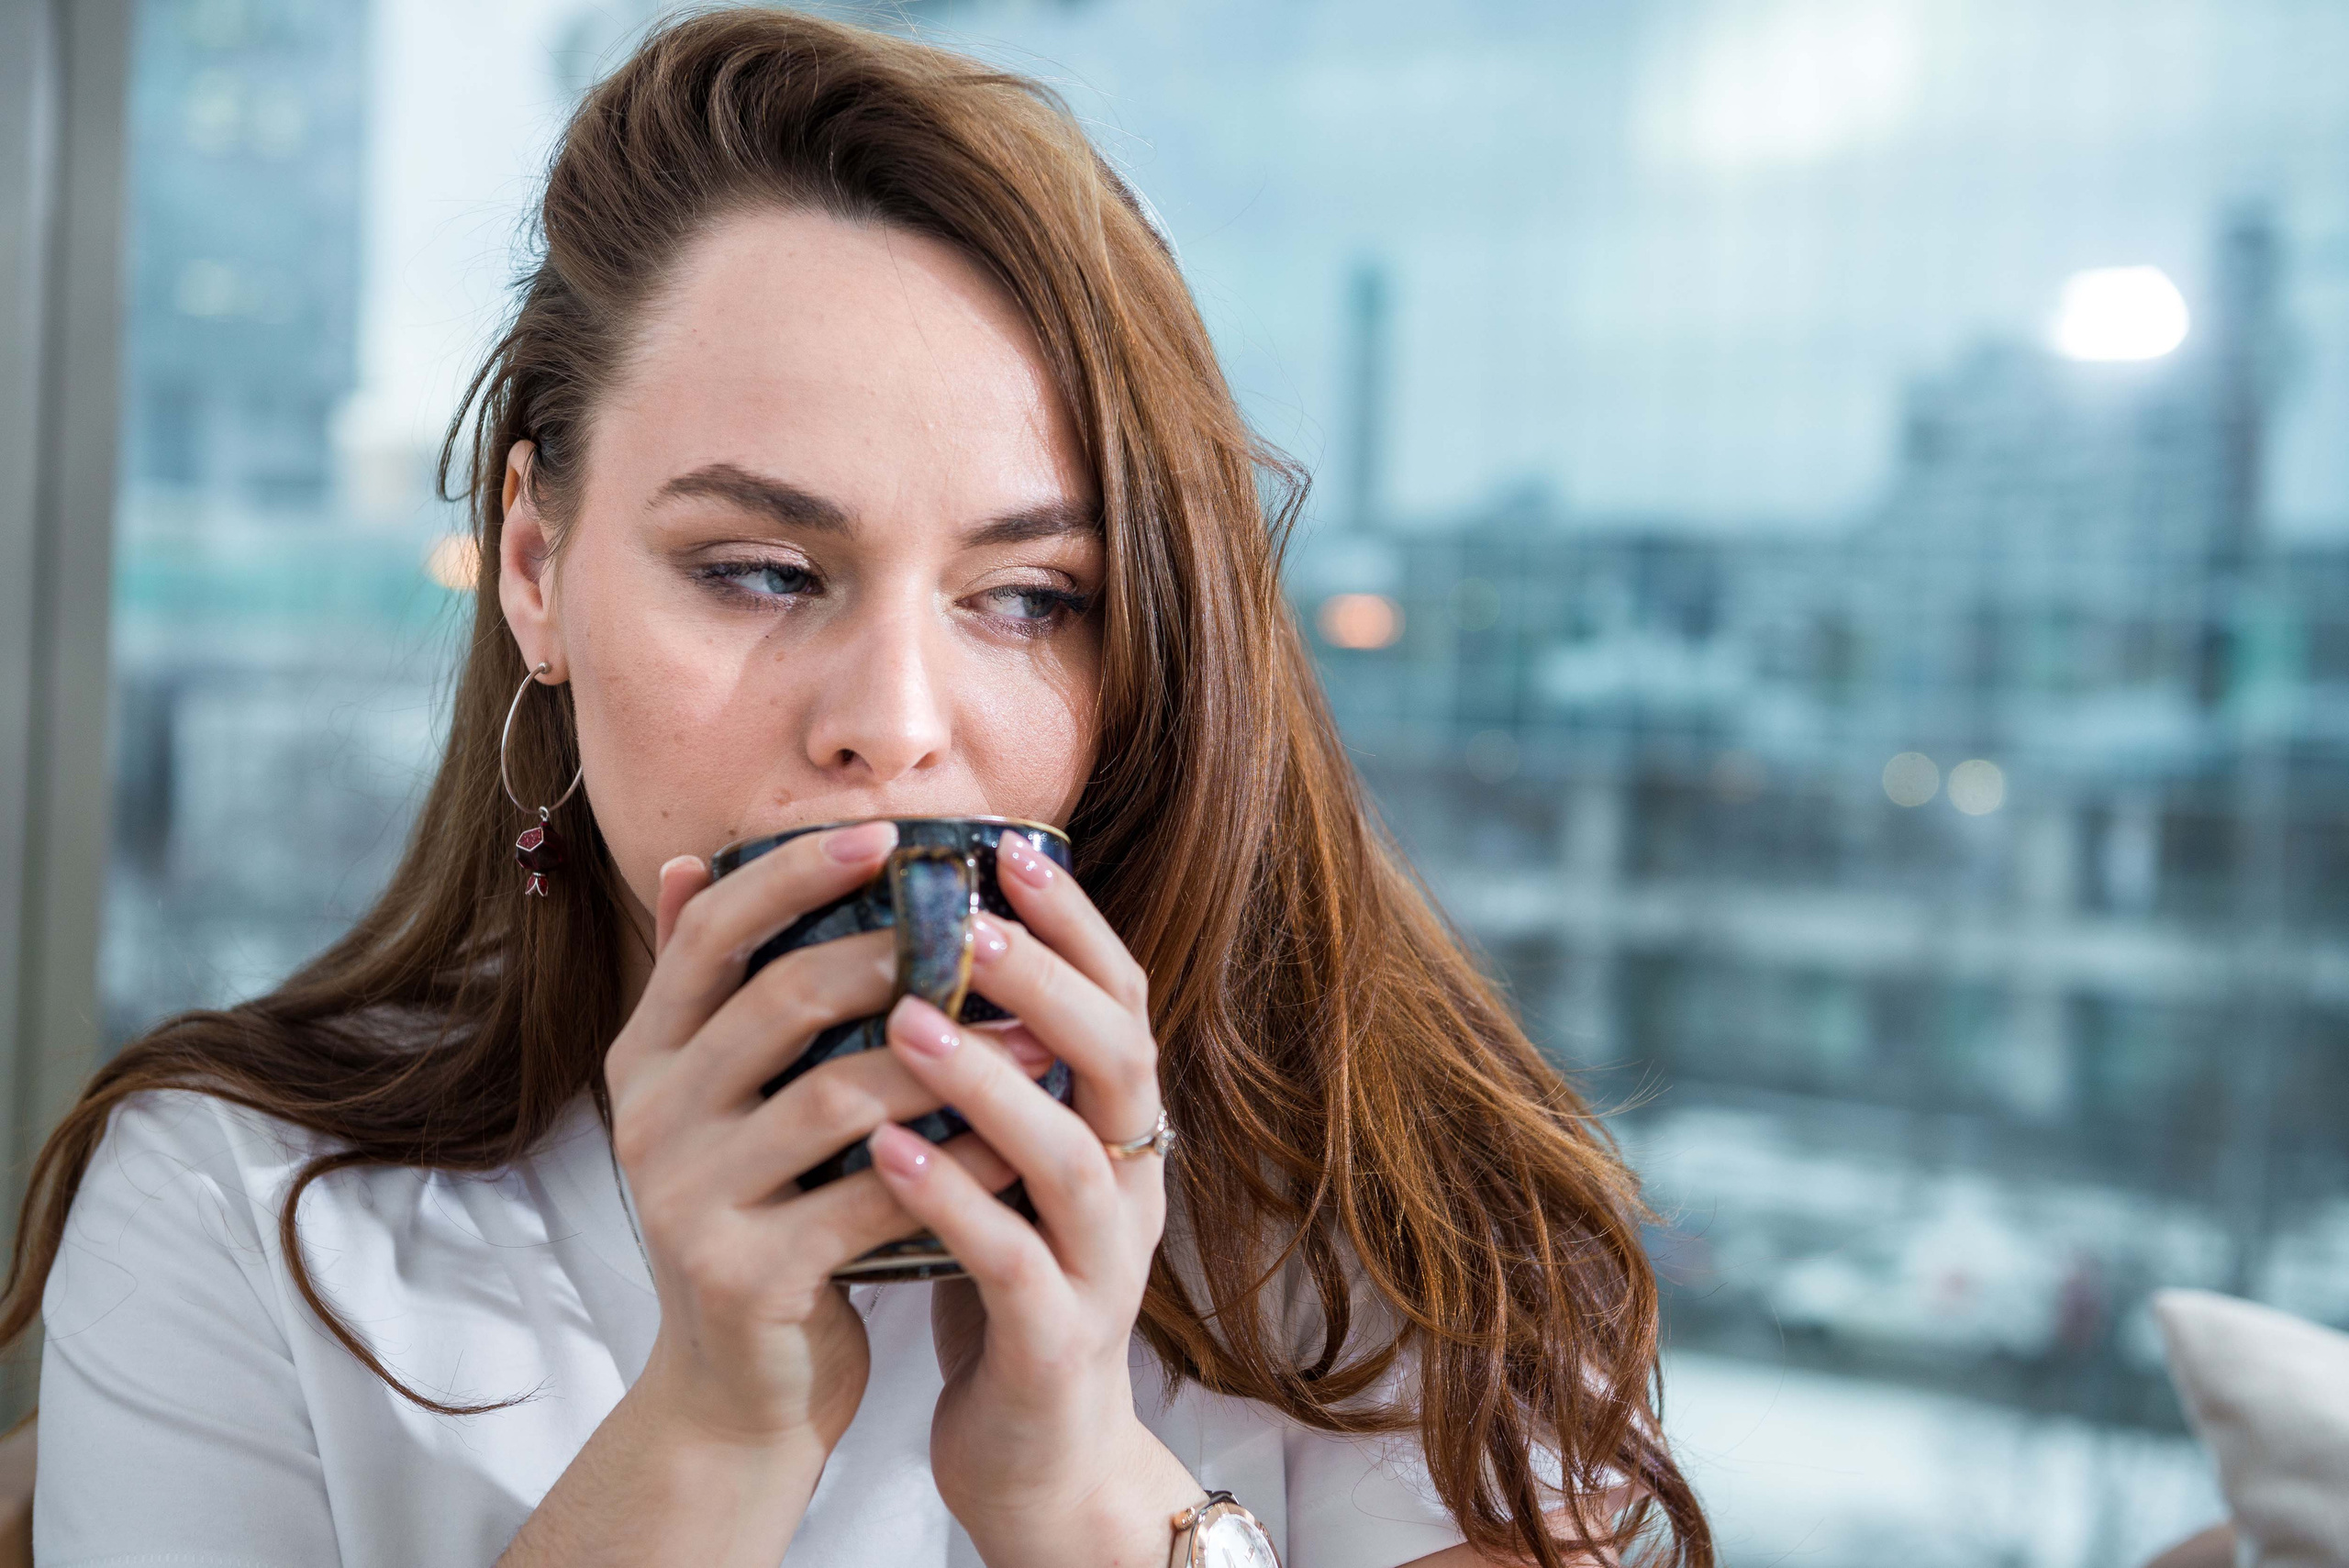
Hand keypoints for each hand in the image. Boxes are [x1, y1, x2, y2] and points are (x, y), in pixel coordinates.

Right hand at [604, 820, 1013, 1461]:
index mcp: (648, 1056)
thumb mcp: (721, 1101)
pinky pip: (872, 1198)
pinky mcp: (744, 1276)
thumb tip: (685, 858)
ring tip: (1036, 1038)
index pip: (711, 930)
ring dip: (949, 1061)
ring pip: (835, 1098)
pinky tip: (1021, 1141)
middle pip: (778, 1001)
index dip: (793, 872)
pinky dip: (955, 1166)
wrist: (738, 1390)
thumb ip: (715, 990)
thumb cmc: (762, 1214)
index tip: (887, 833)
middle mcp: (652, 1118)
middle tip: (983, 931)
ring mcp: (688, 1200)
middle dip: (890, 955)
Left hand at [866, 831, 1198, 1567]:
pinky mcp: (1059, 1343)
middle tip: (966, 916)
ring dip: (991, 1084)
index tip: (1011, 849)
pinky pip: (1015, 1265)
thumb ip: (990, 1068)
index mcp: (1119, 1127)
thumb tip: (924, 942)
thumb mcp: (1009, 1161)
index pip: (1121, 1000)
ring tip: (906, 1022)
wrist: (1039, 1453)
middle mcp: (1132, 1183)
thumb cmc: (1008, 1279)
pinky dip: (955, 1206)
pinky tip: (887, 1159)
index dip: (1077, 924)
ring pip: (1071, 1158)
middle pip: (1120, 1059)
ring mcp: (1104, 1266)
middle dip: (1048, 980)